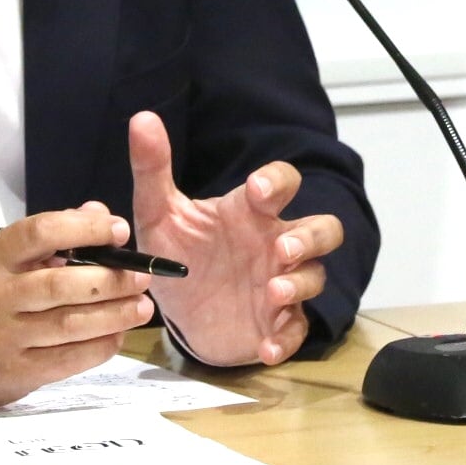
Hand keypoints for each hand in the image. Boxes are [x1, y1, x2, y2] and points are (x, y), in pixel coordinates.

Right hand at [0, 202, 152, 407]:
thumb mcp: (0, 259)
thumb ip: (48, 235)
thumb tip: (99, 212)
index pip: (40, 232)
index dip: (85, 229)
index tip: (119, 231)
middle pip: (61, 284)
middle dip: (110, 280)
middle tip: (142, 277)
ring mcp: (4, 337)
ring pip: (70, 324)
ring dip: (114, 315)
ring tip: (142, 307)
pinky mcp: (17, 372)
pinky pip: (68, 359)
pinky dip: (100, 346)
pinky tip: (118, 335)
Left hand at [128, 111, 343, 367]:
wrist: (174, 313)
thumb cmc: (177, 255)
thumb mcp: (158, 214)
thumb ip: (152, 169)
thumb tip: (142, 118)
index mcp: (248, 212)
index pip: (282, 182)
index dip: (278, 182)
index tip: (259, 191)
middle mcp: (273, 244)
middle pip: (323, 228)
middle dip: (311, 236)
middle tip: (282, 248)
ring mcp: (279, 284)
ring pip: (316, 276)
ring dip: (300, 284)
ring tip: (273, 292)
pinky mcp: (275, 324)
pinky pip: (296, 330)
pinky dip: (286, 339)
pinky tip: (267, 346)